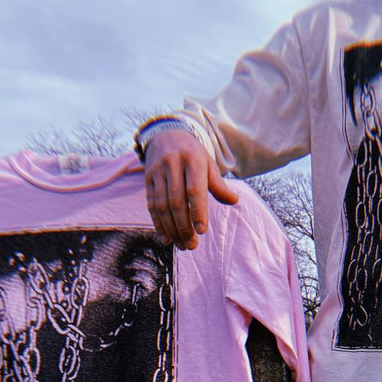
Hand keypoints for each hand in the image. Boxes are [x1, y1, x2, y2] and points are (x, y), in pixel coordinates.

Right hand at [143, 129, 238, 249]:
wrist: (166, 135)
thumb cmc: (193, 156)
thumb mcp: (208, 164)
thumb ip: (219, 184)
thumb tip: (234, 200)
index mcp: (192, 160)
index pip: (194, 189)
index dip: (198, 211)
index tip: (202, 231)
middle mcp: (172, 164)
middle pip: (176, 201)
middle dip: (183, 226)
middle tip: (191, 245)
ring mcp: (157, 171)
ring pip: (162, 205)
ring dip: (171, 229)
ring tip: (181, 245)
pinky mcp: (147, 178)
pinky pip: (151, 204)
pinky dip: (157, 223)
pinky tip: (165, 238)